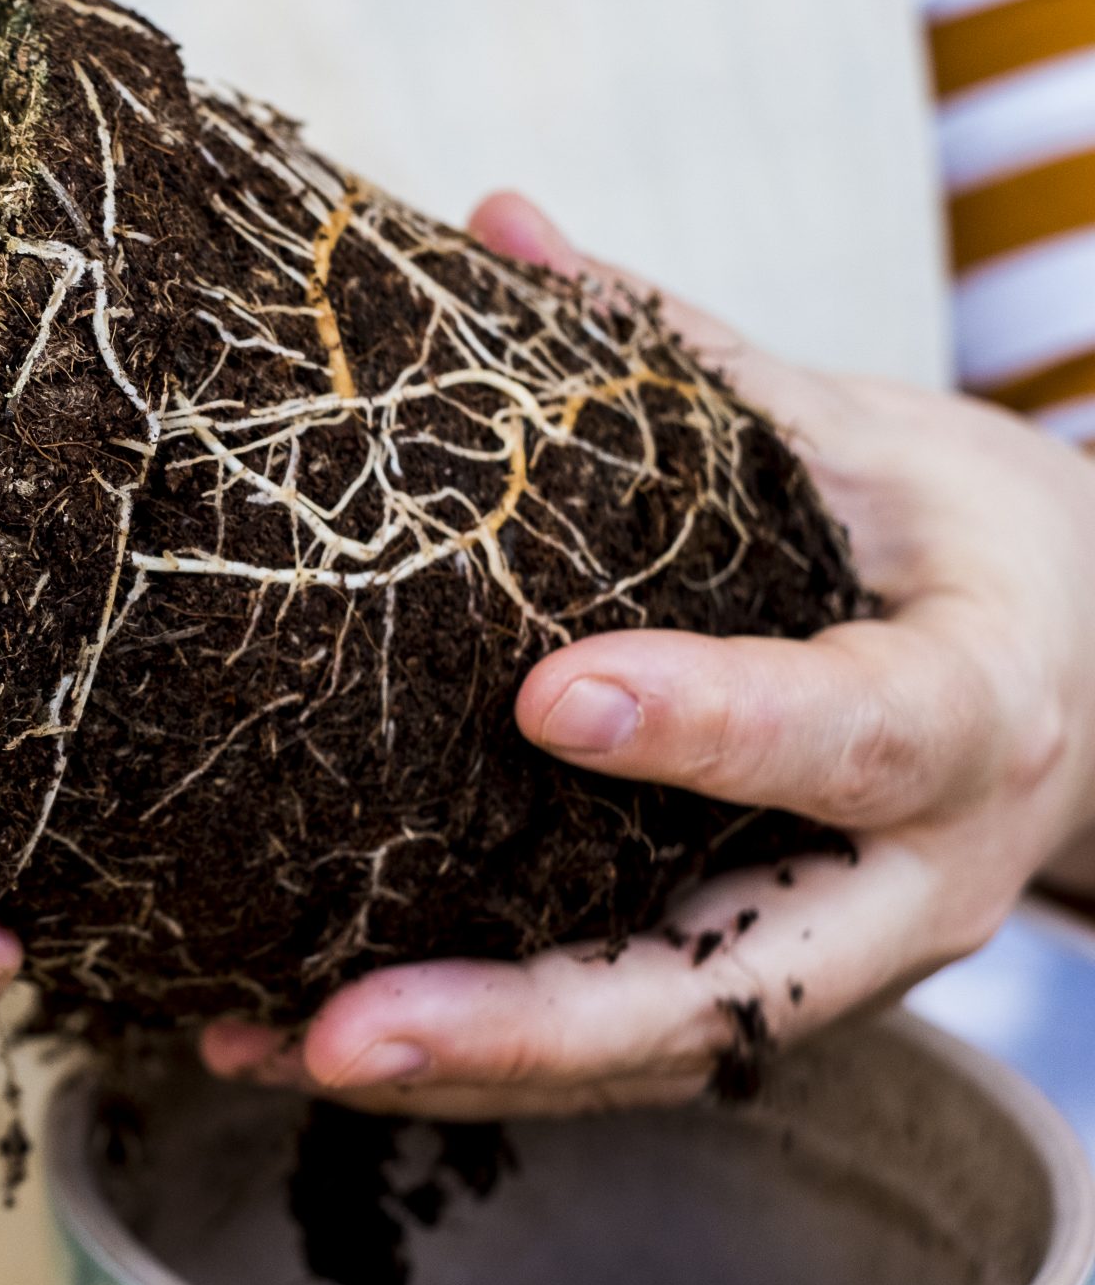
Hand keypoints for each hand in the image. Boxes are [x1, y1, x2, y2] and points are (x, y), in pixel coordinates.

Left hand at [199, 194, 1094, 1117]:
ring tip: (270, 1049)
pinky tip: (291, 1045)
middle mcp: (915, 877)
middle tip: (349, 1028)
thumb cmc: (957, 541)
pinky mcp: (757, 989)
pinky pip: (611, 1045)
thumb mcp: (868, 432)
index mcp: (976, 709)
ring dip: (458, 1069)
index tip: (549, 697)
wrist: (1082, 675)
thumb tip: (500, 215)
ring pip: (649, 1047)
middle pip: (727, 984)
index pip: (854, 731)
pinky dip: (463, 1059)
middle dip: (529, 1021)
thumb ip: (690, 355)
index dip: (713, 722)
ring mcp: (834, 957)